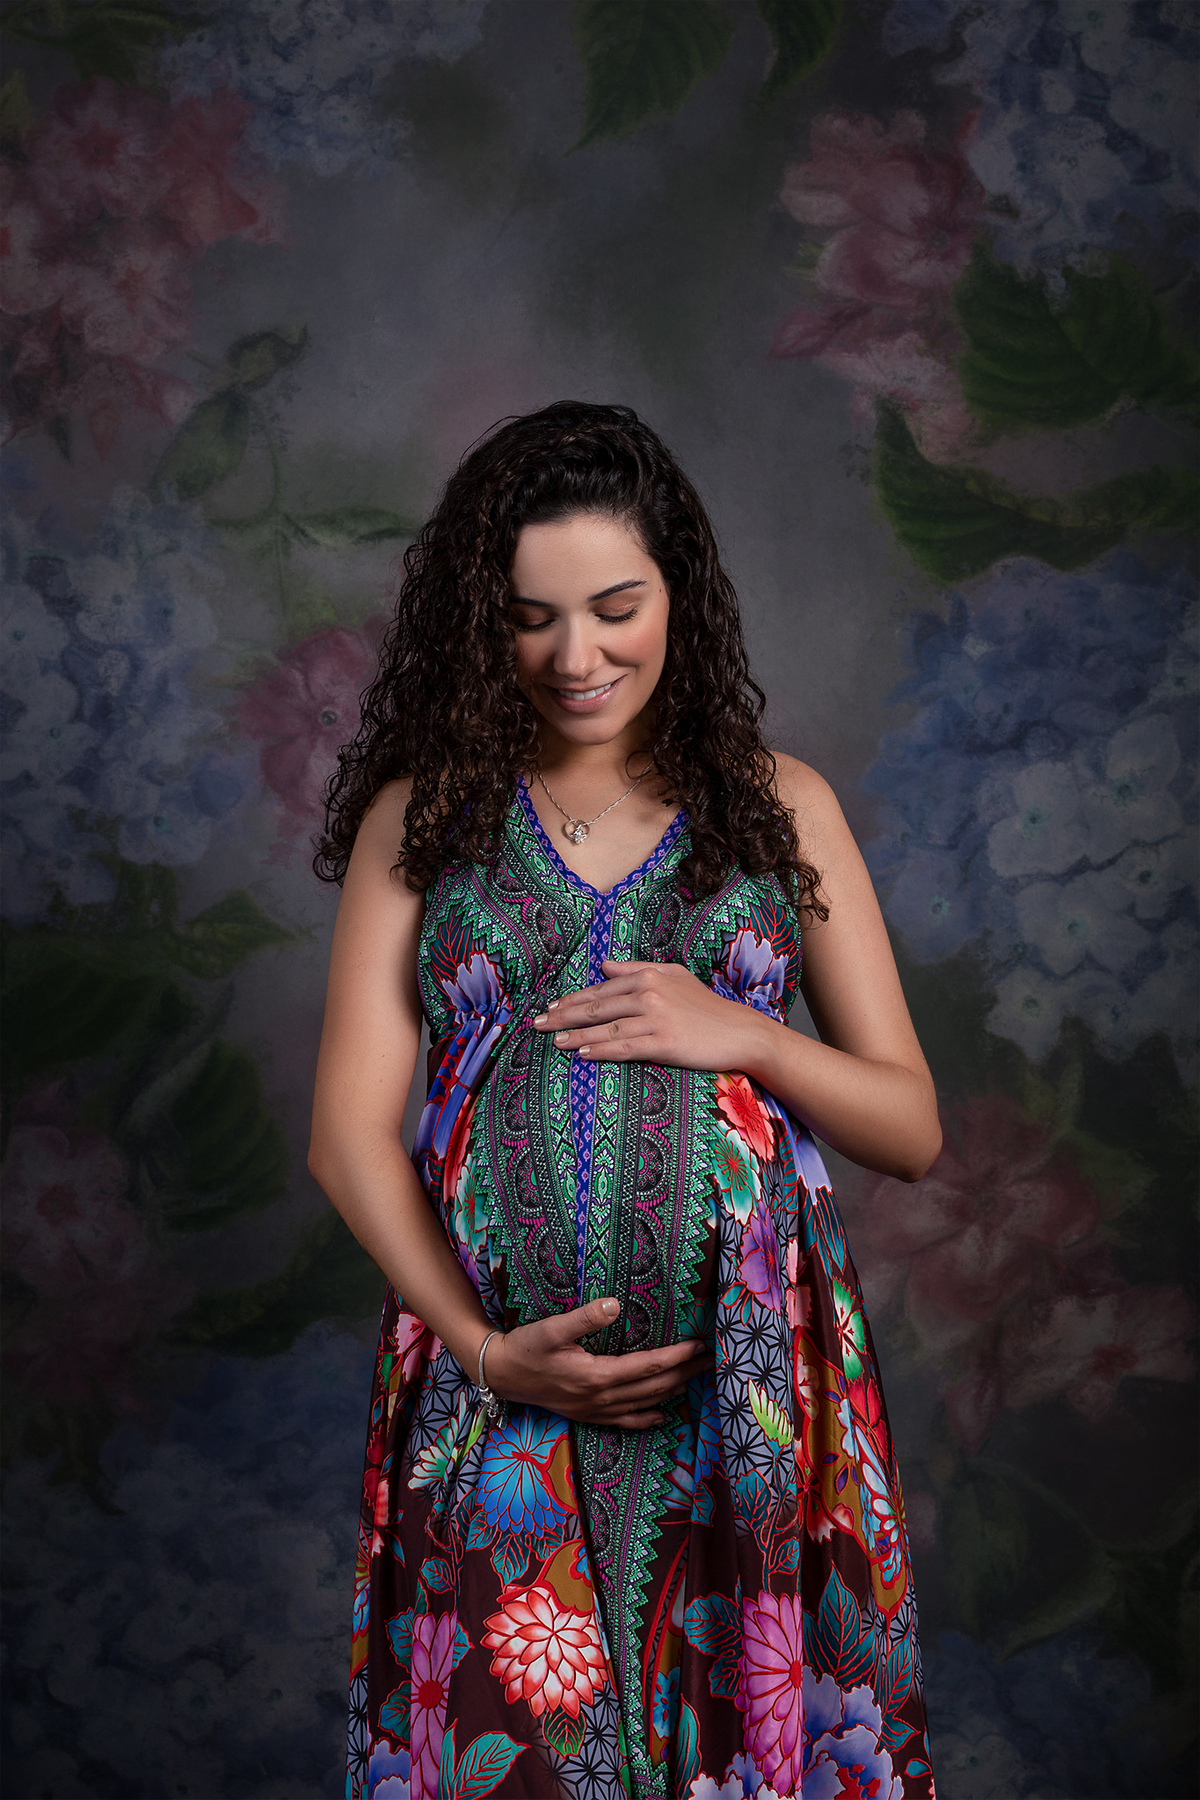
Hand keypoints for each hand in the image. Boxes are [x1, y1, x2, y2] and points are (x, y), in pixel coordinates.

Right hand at [485, 1297, 711, 1429]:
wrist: (499, 1375)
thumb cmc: (524, 1348)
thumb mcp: (551, 1328)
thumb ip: (584, 1317)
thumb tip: (615, 1305)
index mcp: (596, 1376)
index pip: (648, 1367)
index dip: (676, 1356)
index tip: (698, 1344)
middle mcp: (601, 1398)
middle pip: (655, 1387)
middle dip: (685, 1372)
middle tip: (711, 1360)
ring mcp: (595, 1410)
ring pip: (645, 1404)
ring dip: (674, 1391)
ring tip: (696, 1377)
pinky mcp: (588, 1414)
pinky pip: (626, 1421)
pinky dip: (648, 1417)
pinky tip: (662, 1414)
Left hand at [532, 958, 768, 1070]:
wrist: (741, 1032)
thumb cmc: (708, 1006)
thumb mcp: (674, 976)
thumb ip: (636, 968)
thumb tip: (604, 964)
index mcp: (649, 975)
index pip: (600, 988)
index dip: (571, 999)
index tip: (550, 1007)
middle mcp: (649, 993)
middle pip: (596, 1006)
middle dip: (562, 1015)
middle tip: (537, 1024)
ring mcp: (655, 1018)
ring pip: (605, 1028)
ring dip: (575, 1036)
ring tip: (554, 1041)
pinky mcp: (663, 1043)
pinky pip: (623, 1047)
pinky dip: (600, 1051)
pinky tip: (582, 1054)